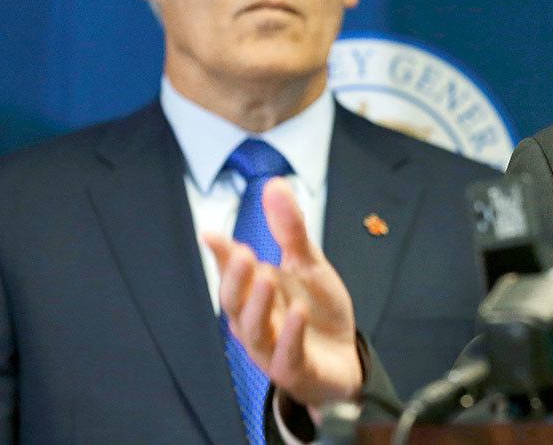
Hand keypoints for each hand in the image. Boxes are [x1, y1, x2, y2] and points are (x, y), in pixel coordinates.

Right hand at [204, 178, 362, 413]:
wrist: (342, 357)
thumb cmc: (315, 310)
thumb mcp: (308, 264)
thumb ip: (290, 229)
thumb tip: (273, 183)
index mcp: (254, 295)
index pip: (231, 273)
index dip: (221, 256)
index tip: (210, 234)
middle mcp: (254, 322)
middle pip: (234, 302)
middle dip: (235, 278)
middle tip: (242, 253)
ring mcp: (271, 349)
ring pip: (254, 330)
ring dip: (258, 305)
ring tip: (266, 277)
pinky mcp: (294, 369)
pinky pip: (287, 355)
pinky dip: (290, 335)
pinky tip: (299, 313)